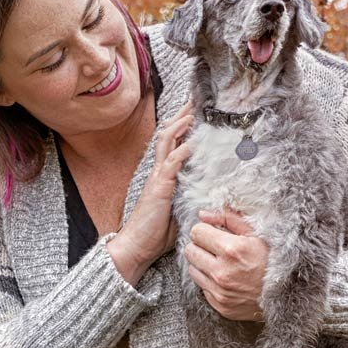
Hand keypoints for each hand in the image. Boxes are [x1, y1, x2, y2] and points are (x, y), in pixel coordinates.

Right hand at [108, 104, 195, 283]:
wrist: (136, 248)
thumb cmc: (156, 234)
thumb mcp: (180, 211)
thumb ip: (191, 197)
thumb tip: (211, 193)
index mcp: (163, 175)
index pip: (173, 143)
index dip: (183, 126)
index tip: (196, 111)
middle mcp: (158, 171)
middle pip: (169, 134)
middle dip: (182, 115)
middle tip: (195, 99)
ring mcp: (158, 177)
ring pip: (168, 141)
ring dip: (181, 124)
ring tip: (193, 110)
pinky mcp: (160, 187)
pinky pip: (172, 162)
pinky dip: (183, 149)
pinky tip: (194, 140)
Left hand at [184, 207, 267, 320]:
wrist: (287, 295)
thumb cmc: (273, 260)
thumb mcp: (257, 234)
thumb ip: (229, 219)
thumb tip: (203, 214)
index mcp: (232, 250)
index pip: (196, 232)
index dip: (205, 230)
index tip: (214, 233)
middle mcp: (222, 272)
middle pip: (190, 251)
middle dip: (201, 246)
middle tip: (215, 248)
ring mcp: (220, 291)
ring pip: (192, 269)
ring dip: (203, 264)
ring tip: (221, 263)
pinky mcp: (219, 305)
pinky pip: (202, 287)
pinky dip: (209, 281)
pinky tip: (226, 278)